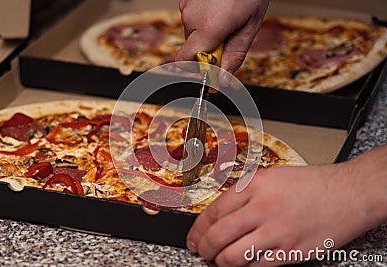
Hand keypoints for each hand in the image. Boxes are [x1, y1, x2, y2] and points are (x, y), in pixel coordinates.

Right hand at [176, 0, 268, 85]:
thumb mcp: (250, 26)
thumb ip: (235, 55)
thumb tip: (223, 79)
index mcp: (207, 29)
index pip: (184, 60)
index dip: (194, 68)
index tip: (208, 69)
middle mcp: (191, 17)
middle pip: (191, 47)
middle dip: (207, 48)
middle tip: (227, 36)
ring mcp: (187, 5)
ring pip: (191, 32)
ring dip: (206, 32)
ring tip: (225, 17)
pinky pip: (191, 17)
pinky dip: (203, 19)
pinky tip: (218, 9)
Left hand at [187, 145, 386, 265]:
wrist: (347, 193)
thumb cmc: (311, 184)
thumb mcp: (270, 177)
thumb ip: (243, 193)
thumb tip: (220, 214)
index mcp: (254, 186)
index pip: (213, 212)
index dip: (198, 229)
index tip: (193, 237)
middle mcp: (262, 208)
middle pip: (218, 236)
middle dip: (203, 248)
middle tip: (201, 251)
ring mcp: (277, 232)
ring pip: (233, 256)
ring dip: (221, 261)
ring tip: (220, 259)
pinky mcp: (291, 252)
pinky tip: (245, 262)